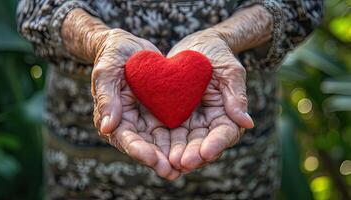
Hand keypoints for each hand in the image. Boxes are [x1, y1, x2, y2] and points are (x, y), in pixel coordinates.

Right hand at [91, 28, 179, 179]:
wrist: (130, 46)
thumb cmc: (113, 54)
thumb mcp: (107, 71)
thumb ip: (106, 98)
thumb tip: (106, 128)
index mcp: (113, 117)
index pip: (125, 139)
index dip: (139, 150)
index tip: (154, 159)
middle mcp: (130, 123)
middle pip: (145, 146)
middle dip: (159, 159)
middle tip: (174, 171)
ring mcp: (146, 119)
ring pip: (160, 142)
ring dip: (172, 154)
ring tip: (188, 165)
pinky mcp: (161, 112)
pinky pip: (172, 128)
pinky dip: (181, 139)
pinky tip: (195, 146)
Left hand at [167, 29, 253, 171]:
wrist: (195, 46)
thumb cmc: (216, 54)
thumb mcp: (230, 71)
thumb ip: (236, 96)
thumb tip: (248, 123)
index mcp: (226, 114)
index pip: (224, 133)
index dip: (216, 144)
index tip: (206, 153)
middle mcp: (208, 122)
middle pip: (203, 144)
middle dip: (194, 155)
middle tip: (183, 163)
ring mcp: (190, 121)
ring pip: (185, 143)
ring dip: (178, 154)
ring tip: (169, 163)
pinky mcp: (173, 117)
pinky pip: (168, 132)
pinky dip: (163, 143)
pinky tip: (155, 151)